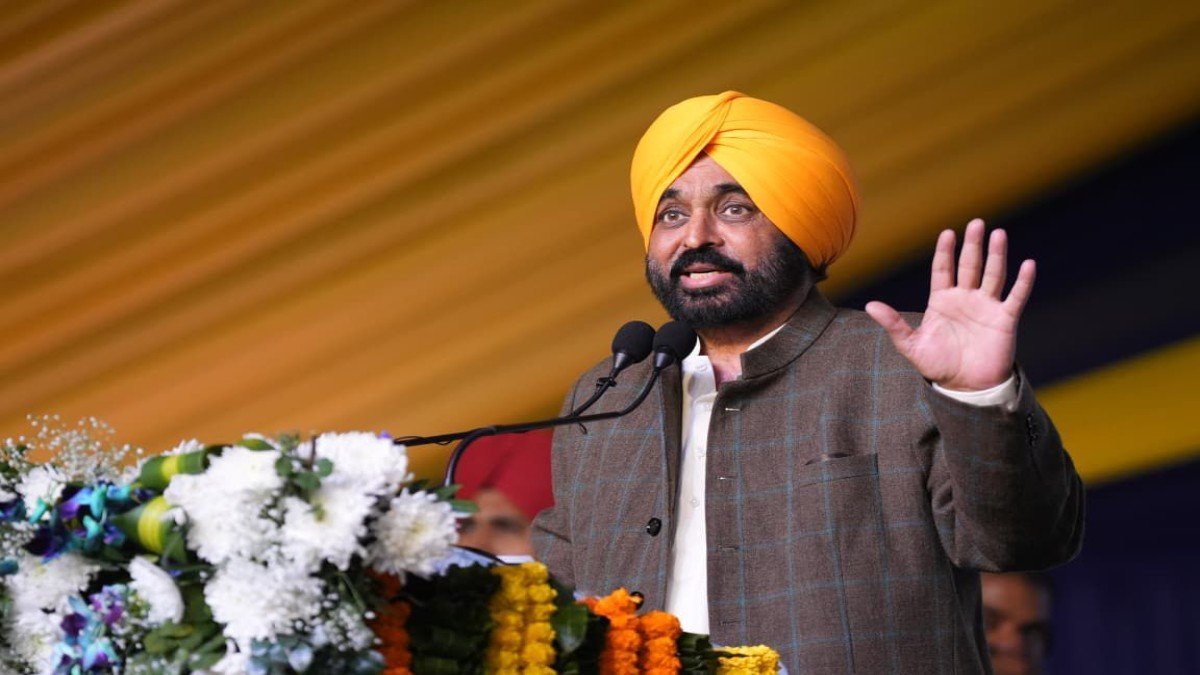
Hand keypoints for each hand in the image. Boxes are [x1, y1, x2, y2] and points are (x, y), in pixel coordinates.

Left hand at [864, 218, 1034, 390]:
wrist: (965, 387)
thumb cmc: (938, 365)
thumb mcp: (911, 345)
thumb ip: (893, 324)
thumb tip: (869, 306)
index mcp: (942, 301)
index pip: (943, 269)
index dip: (945, 252)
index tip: (947, 233)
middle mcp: (965, 299)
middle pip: (970, 265)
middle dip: (972, 245)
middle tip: (976, 223)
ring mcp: (986, 307)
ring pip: (993, 275)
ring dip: (996, 255)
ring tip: (999, 234)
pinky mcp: (1004, 319)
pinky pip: (1016, 297)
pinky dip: (1023, 281)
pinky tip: (1029, 264)